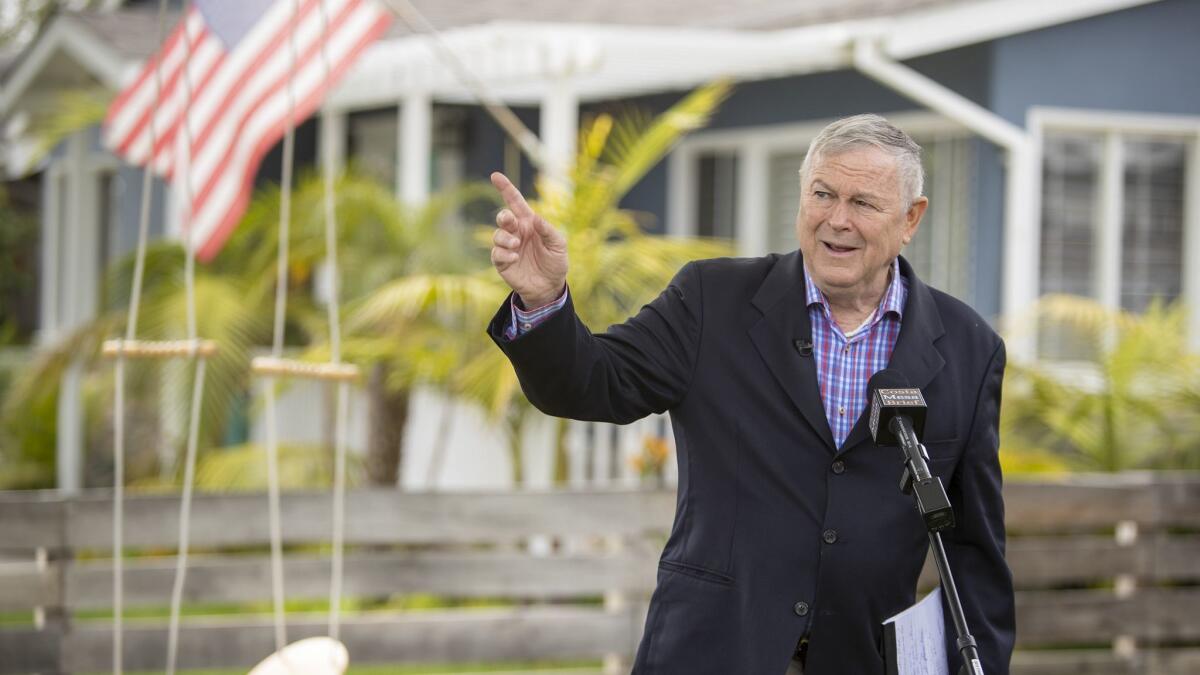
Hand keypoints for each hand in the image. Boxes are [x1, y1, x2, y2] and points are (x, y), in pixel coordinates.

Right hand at [489, 172, 568, 307]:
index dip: (505, 188)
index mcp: (529, 224)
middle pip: (503, 217)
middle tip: (509, 221)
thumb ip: (548, 230)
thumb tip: (536, 218)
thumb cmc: (555, 263)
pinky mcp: (502, 262)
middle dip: (503, 216)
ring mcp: (508, 247)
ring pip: (496, 235)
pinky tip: (514, 257)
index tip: (495, 176)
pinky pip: (496, 253)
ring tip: (516, 245)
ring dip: (505, 238)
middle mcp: (517, 233)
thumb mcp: (559, 245)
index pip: (515, 202)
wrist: (549, 287)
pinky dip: (503, 253)